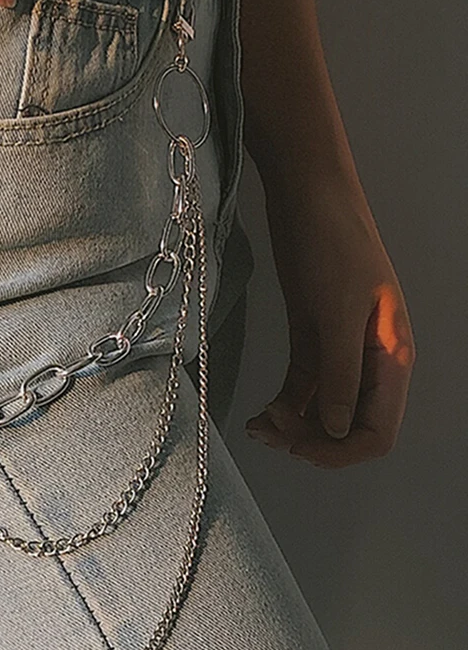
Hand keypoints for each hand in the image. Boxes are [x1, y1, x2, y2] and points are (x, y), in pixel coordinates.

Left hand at [244, 173, 415, 468]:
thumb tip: (338, 430)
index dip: (341, 452)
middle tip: (271, 435)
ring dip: (292, 427)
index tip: (300, 449)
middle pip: (348, 428)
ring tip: (259, 428)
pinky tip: (261, 414)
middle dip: (311, 441)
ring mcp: (338, 352)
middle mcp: (368, 362)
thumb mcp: (337, 310)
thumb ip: (342, 373)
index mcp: (390, 357)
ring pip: (322, 411)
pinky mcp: (311, 338)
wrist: (306, 198)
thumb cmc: (332, 242)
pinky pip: (302, 388)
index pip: (378, 431)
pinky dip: (284, 406)